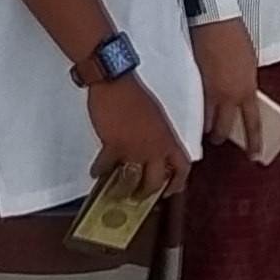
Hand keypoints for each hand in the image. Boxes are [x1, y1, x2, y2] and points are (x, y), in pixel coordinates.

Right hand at [88, 71, 190, 192]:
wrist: (116, 82)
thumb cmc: (134, 95)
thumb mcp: (156, 117)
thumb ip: (159, 136)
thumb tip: (156, 150)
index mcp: (168, 138)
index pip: (183, 167)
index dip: (179, 183)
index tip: (171, 190)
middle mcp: (155, 147)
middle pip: (156, 181)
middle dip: (147, 192)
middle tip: (139, 196)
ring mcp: (135, 149)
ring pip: (132, 181)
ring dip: (123, 189)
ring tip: (117, 191)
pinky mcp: (114, 146)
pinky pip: (107, 167)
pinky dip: (100, 171)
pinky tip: (97, 172)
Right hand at [192, 17, 262, 152]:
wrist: (214, 22)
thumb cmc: (235, 38)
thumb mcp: (250, 65)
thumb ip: (246, 85)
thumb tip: (243, 97)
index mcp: (247, 90)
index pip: (253, 124)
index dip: (254, 142)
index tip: (255, 155)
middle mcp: (228, 96)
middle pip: (224, 128)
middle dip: (220, 137)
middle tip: (218, 140)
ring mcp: (209, 92)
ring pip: (205, 120)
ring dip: (205, 125)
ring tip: (202, 125)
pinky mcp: (193, 84)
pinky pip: (195, 105)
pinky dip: (195, 110)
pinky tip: (192, 109)